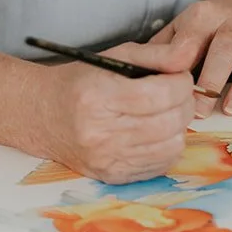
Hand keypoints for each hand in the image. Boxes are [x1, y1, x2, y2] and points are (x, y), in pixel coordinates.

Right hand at [35, 38, 197, 185]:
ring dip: (178, 126)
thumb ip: (154, 55)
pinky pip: (160, 165)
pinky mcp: (113, 176)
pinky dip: (167, 146)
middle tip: (179, 93)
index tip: (181, 76)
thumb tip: (188, 58)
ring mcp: (107, 159)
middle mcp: (101, 133)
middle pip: (169, 122)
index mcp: (99, 97)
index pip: (161, 94)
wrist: (43, 116)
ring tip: (167, 111)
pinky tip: (156, 131)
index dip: (181, 83)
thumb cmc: (80, 82)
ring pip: (171, 146)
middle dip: (185, 103)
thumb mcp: (113, 57)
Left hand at [150, 0, 231, 119]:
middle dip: (213, 78)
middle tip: (200, 109)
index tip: (174, 93)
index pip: (192, 40)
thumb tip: (132, 75)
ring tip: (231, 109)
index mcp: (204, 14)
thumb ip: (161, 51)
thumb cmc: (207, 28)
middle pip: (225, 46)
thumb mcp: (180, 30)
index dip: (183, 67)